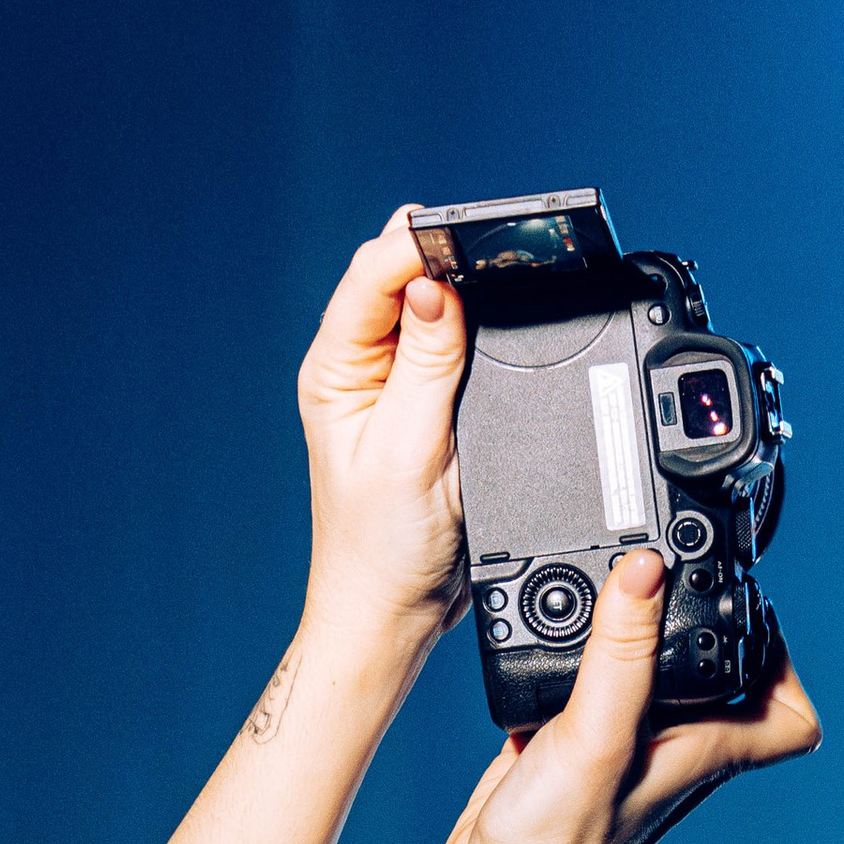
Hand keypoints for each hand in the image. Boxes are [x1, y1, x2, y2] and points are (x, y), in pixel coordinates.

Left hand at [295, 209, 469, 644]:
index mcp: (336, 369)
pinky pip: (453, 346)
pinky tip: (500, 325)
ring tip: (508, 278)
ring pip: (433, 306)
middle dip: (449, 256)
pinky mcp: (425, 406)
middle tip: (504, 249)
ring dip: (467, 291)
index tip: (473, 232)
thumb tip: (436, 284)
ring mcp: (392, 384)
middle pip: (403, 276)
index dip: (422, 244)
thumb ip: (427, 364)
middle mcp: (359, 367)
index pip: (374, 274)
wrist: (394, 611)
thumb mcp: (411, 450)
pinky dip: (478, 330)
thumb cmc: (383, 549)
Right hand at [434, 547, 820, 843]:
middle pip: (718, 683)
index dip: (784, 662)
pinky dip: (576, 660)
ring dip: (636, 640)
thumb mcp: (598, 729)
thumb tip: (646, 569)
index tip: (750, 619)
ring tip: (611, 597)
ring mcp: (620, 750)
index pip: (788, 711)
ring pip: (650, 682)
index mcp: (704, 745)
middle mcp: (670, 746)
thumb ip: (623, 650)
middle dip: (703, 628)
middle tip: (674, 584)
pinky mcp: (567, 752)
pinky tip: (544, 643)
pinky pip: (586, 692)